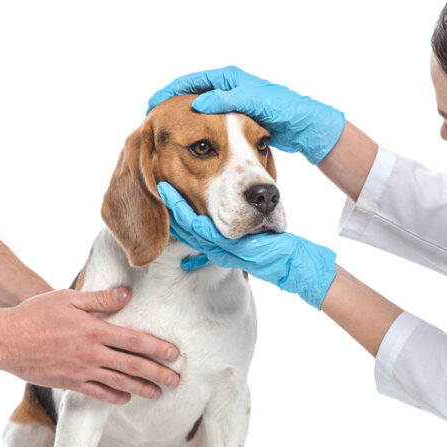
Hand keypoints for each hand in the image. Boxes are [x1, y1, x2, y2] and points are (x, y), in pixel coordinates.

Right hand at [0, 287, 180, 403]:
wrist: (5, 341)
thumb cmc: (35, 315)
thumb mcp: (68, 298)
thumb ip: (99, 299)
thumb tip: (126, 294)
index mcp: (94, 331)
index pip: (134, 341)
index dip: (157, 348)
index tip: (174, 354)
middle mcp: (91, 354)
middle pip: (132, 366)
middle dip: (157, 373)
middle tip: (176, 380)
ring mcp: (81, 371)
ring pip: (118, 383)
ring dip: (141, 389)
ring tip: (158, 393)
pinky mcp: (69, 383)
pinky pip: (97, 393)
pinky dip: (114, 396)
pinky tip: (126, 398)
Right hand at [147, 66, 345, 164]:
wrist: (304, 125)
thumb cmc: (282, 108)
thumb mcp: (252, 101)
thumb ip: (224, 101)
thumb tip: (196, 104)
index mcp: (228, 78)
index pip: (191, 81)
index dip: (170, 92)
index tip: (153, 103)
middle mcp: (228, 88)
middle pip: (191, 94)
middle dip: (172, 104)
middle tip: (152, 117)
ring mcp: (231, 104)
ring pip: (200, 110)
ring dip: (183, 117)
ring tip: (165, 129)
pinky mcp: (236, 120)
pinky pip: (210, 122)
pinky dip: (197, 128)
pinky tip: (188, 140)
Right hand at [157, 182, 337, 308]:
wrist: (289, 262)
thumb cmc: (273, 242)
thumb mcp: (251, 229)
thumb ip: (237, 218)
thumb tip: (237, 195)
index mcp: (218, 241)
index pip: (191, 223)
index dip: (176, 206)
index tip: (166, 186)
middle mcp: (215, 246)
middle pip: (185, 226)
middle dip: (169, 205)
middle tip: (157, 184)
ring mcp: (219, 248)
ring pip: (189, 229)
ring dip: (174, 210)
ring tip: (163, 191)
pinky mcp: (226, 249)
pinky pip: (203, 234)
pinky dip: (189, 219)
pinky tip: (180, 206)